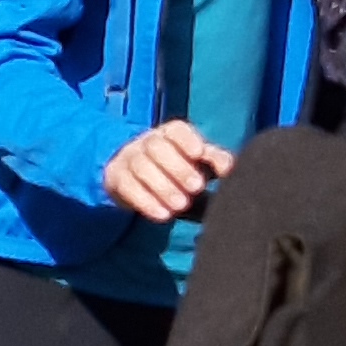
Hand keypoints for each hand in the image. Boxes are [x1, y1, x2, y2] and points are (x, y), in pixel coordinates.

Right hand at [102, 119, 233, 222]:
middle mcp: (147, 142)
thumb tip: (230, 168)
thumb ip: (217, 162)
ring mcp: (128, 158)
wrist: (141, 181)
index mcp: (171, 134)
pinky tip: (163, 216)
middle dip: (177, 167)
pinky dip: (145, 201)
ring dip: (162, 186)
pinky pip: (127, 187)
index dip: (187, 140)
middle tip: (197, 188)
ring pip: (140, 166)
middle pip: (156, 147)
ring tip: (181, 205)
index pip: (176, 130)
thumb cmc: (181, 169)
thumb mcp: (201, 164)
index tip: (199, 153)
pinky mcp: (116, 178)